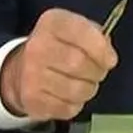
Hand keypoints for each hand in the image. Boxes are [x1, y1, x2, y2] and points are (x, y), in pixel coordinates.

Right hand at [0, 8, 117, 121]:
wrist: (22, 70)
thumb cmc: (61, 47)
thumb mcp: (78, 29)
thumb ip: (98, 36)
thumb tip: (108, 57)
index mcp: (52, 23)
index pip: (82, 33)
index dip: (102, 49)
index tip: (110, 60)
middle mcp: (37, 47)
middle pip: (79, 64)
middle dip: (98, 71)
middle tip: (98, 72)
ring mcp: (30, 75)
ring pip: (76, 90)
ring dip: (89, 89)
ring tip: (85, 83)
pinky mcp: (31, 100)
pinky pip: (68, 108)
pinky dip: (76, 104)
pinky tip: (70, 96)